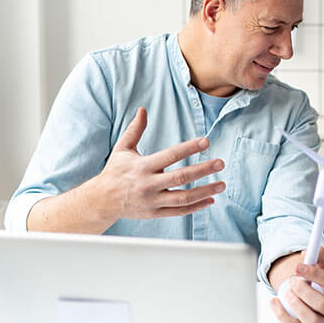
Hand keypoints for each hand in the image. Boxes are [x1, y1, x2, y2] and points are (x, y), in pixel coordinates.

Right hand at [91, 107, 225, 220]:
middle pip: (181, 177)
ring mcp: (153, 201)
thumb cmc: (115, 172)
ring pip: (183, 198)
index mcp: (143, 166)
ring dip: (204, 191)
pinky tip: (210, 199)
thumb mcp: (122, 149)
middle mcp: (149, 184)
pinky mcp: (155, 213)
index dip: (189, 148)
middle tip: (220, 163)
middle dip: (203, 170)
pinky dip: (196, 207)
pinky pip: (179, 211)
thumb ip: (135, 130)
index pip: (170, 155)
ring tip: (221, 184)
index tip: (206, 141)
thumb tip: (142, 109)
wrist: (102, 200)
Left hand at [269, 249, 323, 322]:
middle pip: (322, 303)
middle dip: (303, 290)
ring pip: (312, 320)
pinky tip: (276, 303)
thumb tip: (309, 252)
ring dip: (296, 305)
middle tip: (292, 281)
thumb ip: (319, 258)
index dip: (314, 274)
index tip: (299, 267)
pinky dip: (283, 315)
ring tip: (288, 293)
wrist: (321, 300)